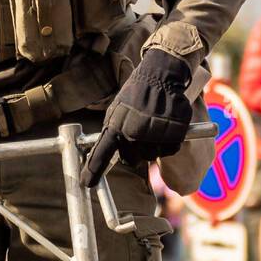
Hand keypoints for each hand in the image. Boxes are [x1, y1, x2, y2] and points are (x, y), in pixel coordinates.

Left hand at [83, 47, 191, 187]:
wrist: (161, 77)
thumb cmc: (137, 94)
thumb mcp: (117, 109)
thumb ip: (112, 131)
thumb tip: (105, 154)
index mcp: (116, 126)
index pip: (101, 153)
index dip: (93, 171)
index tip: (86, 184)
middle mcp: (134, 133)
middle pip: (133, 160)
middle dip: (136, 151)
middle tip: (141, 133)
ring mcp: (154, 135)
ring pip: (152, 156)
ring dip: (154, 145)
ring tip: (154, 124)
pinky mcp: (173, 134)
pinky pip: (170, 150)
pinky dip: (169, 142)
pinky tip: (166, 125)